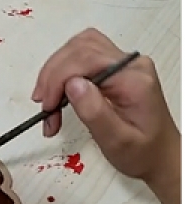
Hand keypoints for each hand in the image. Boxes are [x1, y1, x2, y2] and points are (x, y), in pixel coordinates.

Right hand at [32, 29, 179, 194]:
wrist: (160, 156)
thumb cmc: (142, 153)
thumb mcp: (117, 141)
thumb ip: (95, 112)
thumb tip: (72, 84)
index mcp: (134, 79)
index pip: (87, 60)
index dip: (59, 78)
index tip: (46, 105)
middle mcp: (131, 64)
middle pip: (81, 48)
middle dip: (54, 75)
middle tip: (44, 105)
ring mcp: (124, 62)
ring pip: (80, 47)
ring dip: (57, 70)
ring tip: (48, 100)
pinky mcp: (116, 67)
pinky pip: (83, 56)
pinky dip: (65, 71)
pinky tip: (59, 92)